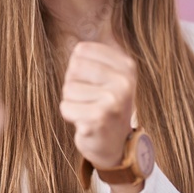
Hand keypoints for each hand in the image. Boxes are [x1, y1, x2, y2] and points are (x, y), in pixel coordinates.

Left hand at [59, 41, 136, 168]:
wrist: (118, 146)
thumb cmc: (107, 106)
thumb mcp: (111, 77)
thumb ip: (95, 59)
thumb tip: (76, 46)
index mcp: (127, 66)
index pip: (81, 51)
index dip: (78, 68)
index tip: (93, 83)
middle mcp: (123, 82)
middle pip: (73, 69)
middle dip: (74, 85)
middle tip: (90, 100)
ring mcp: (112, 101)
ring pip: (67, 89)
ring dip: (72, 102)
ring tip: (89, 111)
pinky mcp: (98, 119)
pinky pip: (66, 108)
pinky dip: (71, 116)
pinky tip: (87, 122)